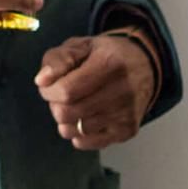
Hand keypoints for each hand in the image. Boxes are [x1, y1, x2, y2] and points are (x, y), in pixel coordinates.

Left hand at [35, 32, 153, 150]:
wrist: (145, 67)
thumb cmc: (106, 55)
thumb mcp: (81, 46)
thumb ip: (58, 59)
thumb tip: (42, 81)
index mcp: (109, 64)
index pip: (66, 91)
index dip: (48, 91)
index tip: (50, 85)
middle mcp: (121, 91)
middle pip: (67, 113)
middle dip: (55, 105)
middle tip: (62, 95)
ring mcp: (125, 114)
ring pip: (74, 131)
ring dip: (66, 119)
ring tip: (76, 104)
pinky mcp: (127, 131)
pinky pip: (86, 143)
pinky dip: (78, 133)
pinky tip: (86, 116)